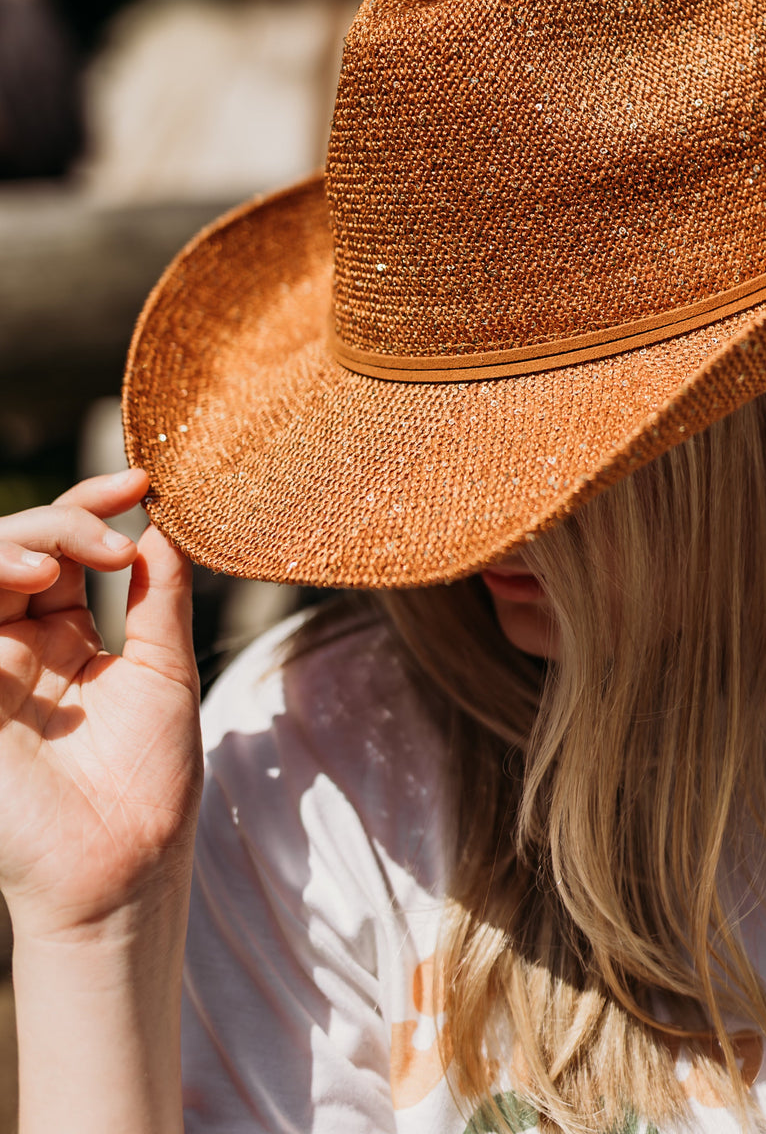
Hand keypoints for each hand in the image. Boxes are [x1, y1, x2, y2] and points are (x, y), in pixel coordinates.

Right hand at [0, 468, 200, 943]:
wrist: (125, 870)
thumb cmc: (149, 781)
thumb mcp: (165, 671)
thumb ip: (158, 598)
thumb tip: (162, 524)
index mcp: (70, 638)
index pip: (66, 550)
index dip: (93, 506)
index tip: (140, 481)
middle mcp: (21, 648)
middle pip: (16, 548)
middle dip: (59, 523)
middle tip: (110, 541)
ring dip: (13, 547)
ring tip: (55, 563)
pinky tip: (20, 586)